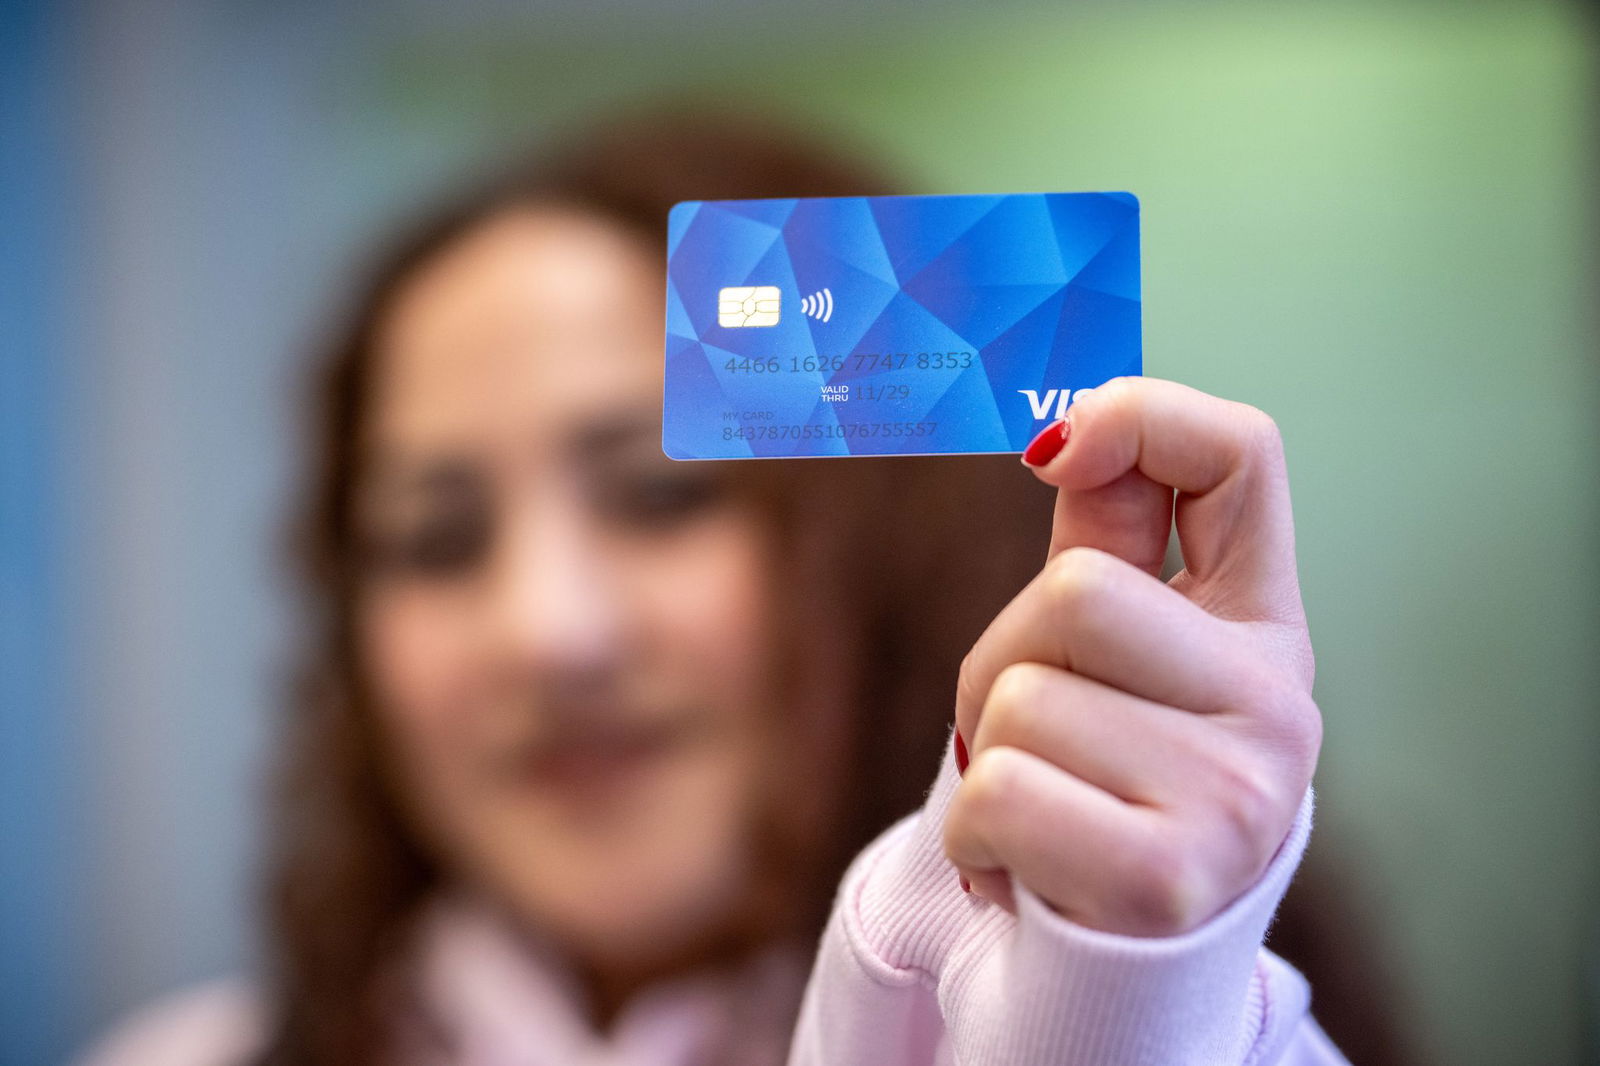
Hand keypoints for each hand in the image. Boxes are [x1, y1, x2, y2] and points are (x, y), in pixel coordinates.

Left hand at [942, 377, 1320, 935]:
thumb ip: (1108, 541)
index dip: (1146, 417)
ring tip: (1039, 806)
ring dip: (981, 756)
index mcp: (1265, 628)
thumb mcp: (1118, 658)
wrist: (1114, 953)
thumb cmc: (1103, 777)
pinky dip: (972, 833)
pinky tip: (1020, 865)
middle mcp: (1279, 706)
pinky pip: (995, 793)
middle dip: (1004, 660)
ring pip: (1018, 702)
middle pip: (1076, 593)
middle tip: (1030, 736)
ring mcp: (1236, 794)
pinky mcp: (1170, 877)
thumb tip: (1065, 432)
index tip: (1059, 452)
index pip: (1242, 456)